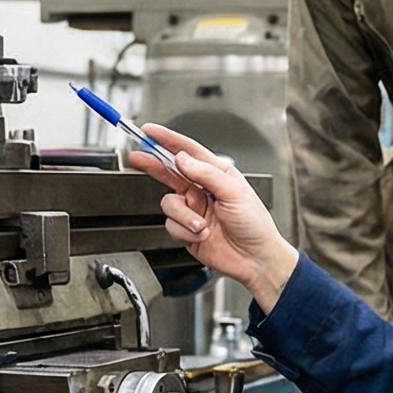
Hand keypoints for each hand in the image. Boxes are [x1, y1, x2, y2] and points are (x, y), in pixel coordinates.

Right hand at [127, 124, 300, 309]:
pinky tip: (202, 236)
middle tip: (138, 156)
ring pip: (169, 204)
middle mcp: (202, 190)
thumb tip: (183, 159)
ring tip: (202, 226)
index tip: (150, 132)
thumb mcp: (235, 192)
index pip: (189, 152)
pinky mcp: (186, 230)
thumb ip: (206, 173)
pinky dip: (185, 231)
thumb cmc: (255, 225)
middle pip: (170, 171)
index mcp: (217, 175)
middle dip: (154, 164)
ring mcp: (193, 210)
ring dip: (184, 216)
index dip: (168, 140)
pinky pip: (171, 225)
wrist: (255, 259)